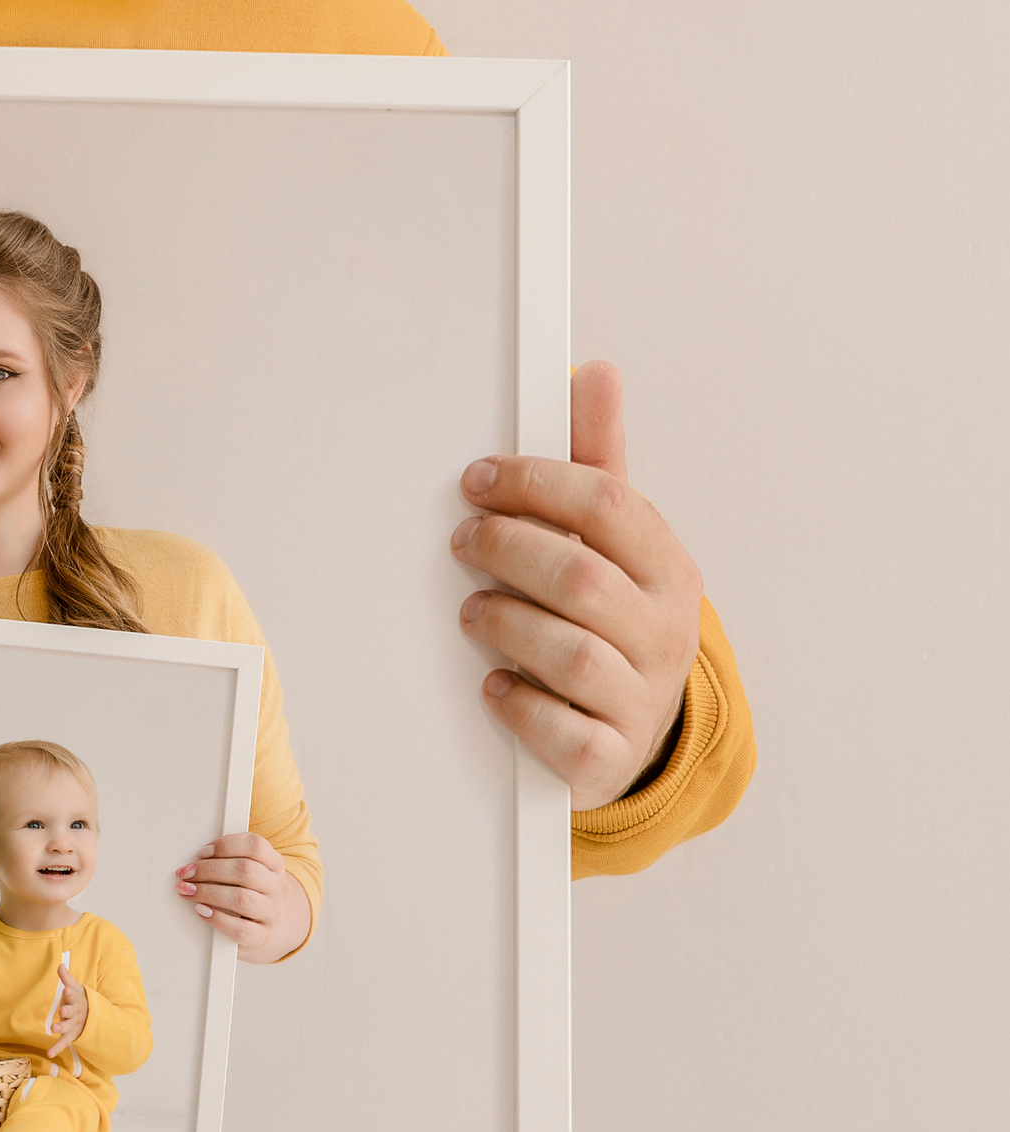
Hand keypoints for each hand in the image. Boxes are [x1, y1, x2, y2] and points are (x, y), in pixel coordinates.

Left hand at [48, 965, 88, 1054]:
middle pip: (70, 1012)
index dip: (69, 992)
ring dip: (61, 1028)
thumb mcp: (75, 988)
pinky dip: (57, 1048)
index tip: (65, 989)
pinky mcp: (70, 1035)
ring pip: (67, 1027)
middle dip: (66, 1012)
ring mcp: (73, 1025)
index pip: (72, 995)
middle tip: (62, 1011)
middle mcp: (75, 1014)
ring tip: (53, 1029)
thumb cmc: (80, 999)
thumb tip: (60, 965)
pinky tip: (49, 1054)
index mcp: (76, 1000)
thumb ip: (66, 978)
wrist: (92, 1016)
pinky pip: (64, 1043)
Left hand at [177, 833, 309, 958]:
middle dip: (209, 869)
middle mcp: (277, 887)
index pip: (255, 845)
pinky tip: (201, 911)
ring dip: (208, 892)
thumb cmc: (246, 894)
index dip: (226, 845)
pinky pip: (240, 929)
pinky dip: (217, 918)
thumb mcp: (245, 872)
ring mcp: (272, 913)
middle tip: (187, 873)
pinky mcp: (263, 937)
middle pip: (245, 870)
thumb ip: (228, 860)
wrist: (263, 929)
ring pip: (242, 899)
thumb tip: (198, 858)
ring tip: (187, 891)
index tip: (201, 853)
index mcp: (274, 864)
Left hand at [453, 361, 702, 808]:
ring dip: (506, 623)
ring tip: (473, 613)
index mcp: (668, 569)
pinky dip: (520, 705)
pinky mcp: (608, 760)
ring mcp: (642, 700)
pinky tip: (496, 684)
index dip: (537, 483)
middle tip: (462, 542)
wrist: (635, 733)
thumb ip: (595, 461)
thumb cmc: (612, 619)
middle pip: (581, 576)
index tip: (478, 480)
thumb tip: (593, 371)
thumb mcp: (612, 542)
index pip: (611, 505)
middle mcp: (665, 633)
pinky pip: (562, 732)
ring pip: (571, 652)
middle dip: (508, 549)